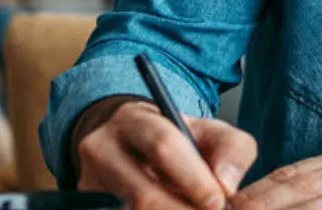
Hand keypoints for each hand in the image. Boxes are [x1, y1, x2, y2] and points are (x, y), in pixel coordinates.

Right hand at [75, 97, 257, 209]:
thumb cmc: (178, 141)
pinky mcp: (91, 203)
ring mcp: (90, 183)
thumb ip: (231, 149)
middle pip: (143, 194)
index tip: (218, 201)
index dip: (194, 178)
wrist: (134, 149)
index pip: (162, 146)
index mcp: (133, 120)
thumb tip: (226, 183)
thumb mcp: (209, 132)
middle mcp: (101, 149)